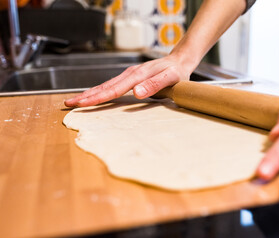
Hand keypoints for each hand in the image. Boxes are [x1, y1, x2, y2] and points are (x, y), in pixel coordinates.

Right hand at [64, 54, 192, 106]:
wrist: (178, 62)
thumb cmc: (175, 72)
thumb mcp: (170, 78)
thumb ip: (154, 85)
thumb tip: (136, 93)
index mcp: (137, 76)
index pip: (113, 89)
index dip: (97, 97)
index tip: (83, 103)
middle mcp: (129, 75)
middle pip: (104, 87)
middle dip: (85, 96)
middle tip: (68, 103)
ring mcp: (128, 76)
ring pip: (105, 85)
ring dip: (89, 93)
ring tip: (75, 101)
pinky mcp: (130, 78)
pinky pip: (111, 85)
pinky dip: (99, 91)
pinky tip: (93, 95)